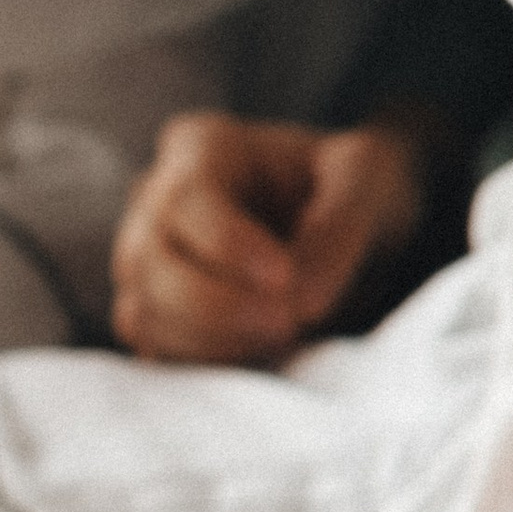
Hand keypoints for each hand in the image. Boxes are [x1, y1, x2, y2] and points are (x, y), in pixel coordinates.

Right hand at [110, 114, 427, 363]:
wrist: (351, 225)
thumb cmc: (352, 186)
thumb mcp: (367, 179)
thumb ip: (338, 229)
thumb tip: (300, 302)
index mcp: (203, 147)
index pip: (188, 198)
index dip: (228, 246)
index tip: (284, 279)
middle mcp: (157, 199)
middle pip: (150, 259)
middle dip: (215, 304)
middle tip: (286, 323)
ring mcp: (147, 260)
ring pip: (145, 311)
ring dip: (210, 341)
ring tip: (282, 339)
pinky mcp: (157, 313)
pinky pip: (156, 349)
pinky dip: (204, 364)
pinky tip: (258, 357)